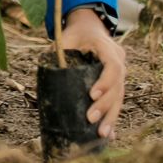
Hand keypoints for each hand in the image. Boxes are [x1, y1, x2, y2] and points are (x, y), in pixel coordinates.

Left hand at [60, 7, 125, 137]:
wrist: (89, 27)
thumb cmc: (75, 33)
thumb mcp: (65, 37)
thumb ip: (57, 52)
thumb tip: (42, 74)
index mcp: (108, 47)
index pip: (113, 66)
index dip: (105, 82)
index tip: (92, 95)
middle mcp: (119, 61)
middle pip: (118, 86)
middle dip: (106, 105)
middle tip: (91, 119)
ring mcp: (120, 73)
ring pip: (120, 97)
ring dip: (111, 117)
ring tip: (102, 134)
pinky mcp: (117, 84)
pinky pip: (117, 102)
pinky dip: (112, 117)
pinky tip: (110, 135)